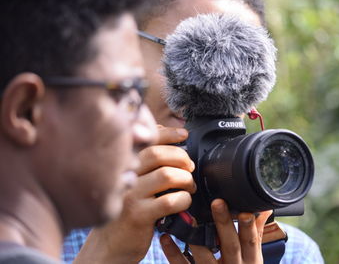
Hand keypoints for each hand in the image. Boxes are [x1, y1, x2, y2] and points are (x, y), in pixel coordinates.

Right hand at [73, 125, 195, 263]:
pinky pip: (169, 201)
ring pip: (166, 175)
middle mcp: (125, 176)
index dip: (168, 134)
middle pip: (157, 154)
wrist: (109, 244)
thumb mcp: (132, 183)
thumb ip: (146, 162)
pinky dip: (184, 199)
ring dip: (185, 179)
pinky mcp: (138, 215)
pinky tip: (183, 203)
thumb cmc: (126, 210)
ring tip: (189, 187)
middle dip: (181, 157)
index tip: (184, 134)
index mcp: (125, 165)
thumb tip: (166, 138)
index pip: (146, 140)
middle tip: (189, 167)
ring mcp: (130, 195)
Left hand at [160, 199, 271, 263]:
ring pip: (205, 258)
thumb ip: (256, 234)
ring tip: (189, 219)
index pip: (251, 241)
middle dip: (224, 224)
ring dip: (197, 238)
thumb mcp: (253, 259)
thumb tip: (264, 209)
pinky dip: (173, 253)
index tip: (244, 210)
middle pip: (230, 245)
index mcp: (250, 262)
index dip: (248, 226)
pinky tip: (166, 238)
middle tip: (217, 203)